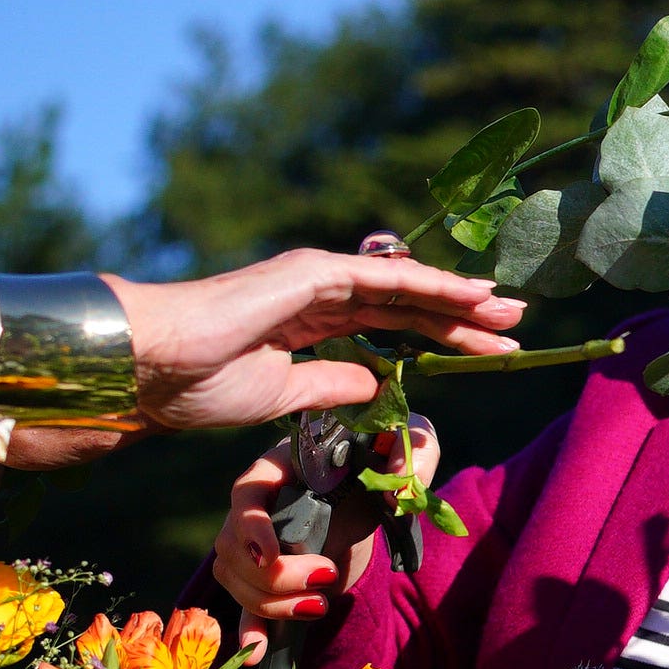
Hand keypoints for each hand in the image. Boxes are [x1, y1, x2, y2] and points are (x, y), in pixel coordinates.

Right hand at [116, 247, 524, 433]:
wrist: (152, 368)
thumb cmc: (199, 383)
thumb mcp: (283, 394)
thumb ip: (332, 385)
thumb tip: (379, 384)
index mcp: (311, 321)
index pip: (392, 327)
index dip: (440, 335)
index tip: (485, 349)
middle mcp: (321, 292)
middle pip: (410, 305)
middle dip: (464, 316)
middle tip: (516, 325)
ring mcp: (319, 278)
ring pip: (408, 288)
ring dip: (461, 299)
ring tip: (510, 311)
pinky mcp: (316, 274)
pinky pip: (388, 280)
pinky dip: (433, 285)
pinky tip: (471, 295)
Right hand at [211, 420, 439, 631]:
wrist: (379, 488)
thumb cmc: (388, 454)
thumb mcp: (409, 440)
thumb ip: (414, 451)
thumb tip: (397, 496)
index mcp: (283, 465)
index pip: (246, 492)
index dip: (250, 526)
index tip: (272, 554)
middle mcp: (260, 504)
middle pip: (233, 546)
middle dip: (275, 574)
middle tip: (326, 575)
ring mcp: (259, 542)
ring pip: (236, 578)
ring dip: (271, 602)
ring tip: (320, 605)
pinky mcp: (271, 576)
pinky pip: (245, 606)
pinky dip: (251, 629)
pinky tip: (258, 652)